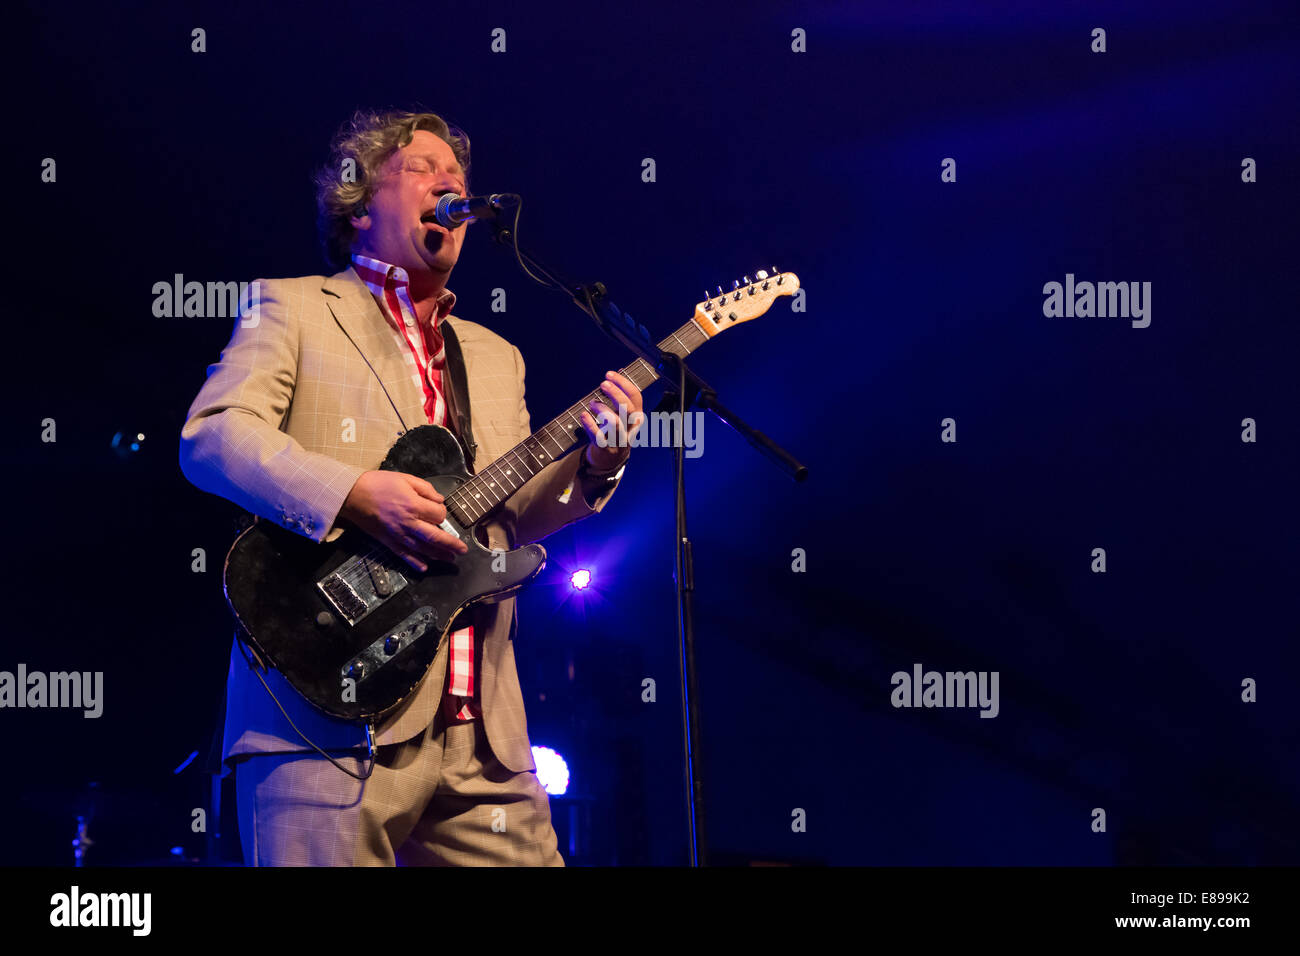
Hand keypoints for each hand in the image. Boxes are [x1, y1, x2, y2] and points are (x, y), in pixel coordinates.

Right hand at [337, 470, 468, 571]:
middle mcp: (408, 523)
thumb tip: (439, 500)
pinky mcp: (388, 542)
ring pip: (423, 549)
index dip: (442, 512)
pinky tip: (425, 567)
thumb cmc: (378, 484)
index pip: (438, 514)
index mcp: (413, 505)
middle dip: (451, 544)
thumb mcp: (405, 478)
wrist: (353, 495)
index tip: (439, 510)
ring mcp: (398, 535)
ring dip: (439, 555)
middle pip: (435, 537)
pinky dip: (415, 563)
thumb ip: (426, 489)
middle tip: (463, 550)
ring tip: (450, 559)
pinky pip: (404, 555)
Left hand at [580, 370, 643, 472]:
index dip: (623, 383)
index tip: (610, 374)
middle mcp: (631, 428)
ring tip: (592, 403)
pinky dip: (590, 425)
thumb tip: (620, 370)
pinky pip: (599, 437)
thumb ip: (622, 394)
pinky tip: (583, 415)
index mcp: (637, 416)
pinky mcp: (606, 449)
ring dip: (602, 409)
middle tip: (603, 384)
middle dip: (616, 394)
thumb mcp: (622, 414)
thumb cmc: (615, 431)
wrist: (610, 460)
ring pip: (615, 422)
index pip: (636, 397)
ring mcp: (619, 439)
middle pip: (628, 408)